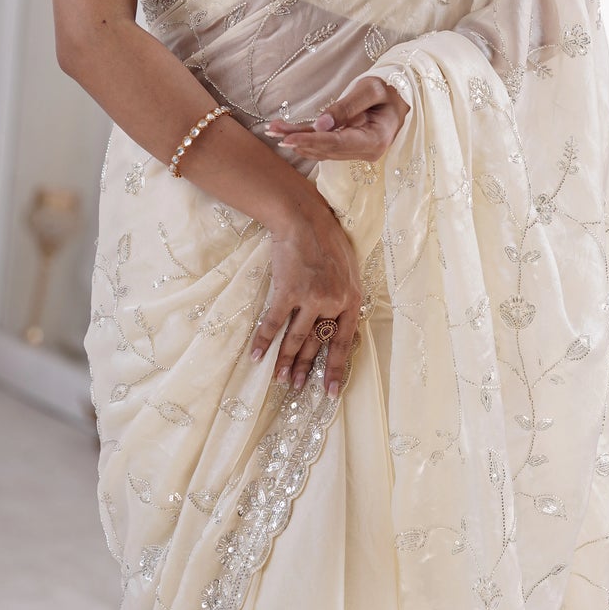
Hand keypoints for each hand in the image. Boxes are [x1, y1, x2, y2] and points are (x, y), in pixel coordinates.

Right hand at [250, 200, 362, 397]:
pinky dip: (263, 341)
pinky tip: (256, 356)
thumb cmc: (326, 240)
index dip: (335, 368)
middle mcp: (333, 302)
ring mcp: (311, 298)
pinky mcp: (289, 291)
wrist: (304, 219)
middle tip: (295, 387)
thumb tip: (333, 320)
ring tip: (279, 379)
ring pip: (296, 338)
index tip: (329, 391)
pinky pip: (274, 323)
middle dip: (304, 368)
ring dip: (285, 361)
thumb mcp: (347, 269)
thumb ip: (343, 295)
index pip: (344, 342)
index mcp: (351, 299)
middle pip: (317, 343)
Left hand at [261, 75, 408, 162]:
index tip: (289, 138)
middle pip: (326, 149)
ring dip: (297, 140)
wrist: (400, 98)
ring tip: (272, 131)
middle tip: (272, 132)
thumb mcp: (371, 90)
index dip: (312, 141)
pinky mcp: (348, 147)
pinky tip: (285, 135)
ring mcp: (356, 152)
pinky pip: (323, 145)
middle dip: (298, 141)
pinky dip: (304, 139)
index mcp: (375, 140)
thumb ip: (348, 106)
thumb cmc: (389, 91)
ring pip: (321, 149)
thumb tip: (321, 124)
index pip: (337, 143)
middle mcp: (366, 152)